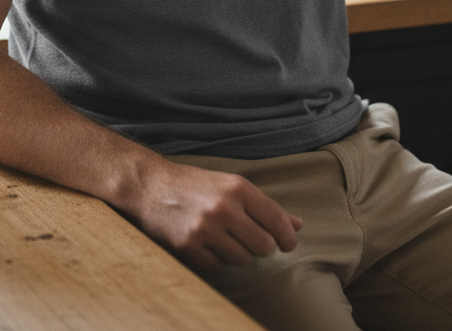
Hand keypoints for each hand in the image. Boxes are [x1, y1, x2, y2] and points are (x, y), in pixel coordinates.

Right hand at [131, 159, 301, 270]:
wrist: (153, 186)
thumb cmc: (197, 185)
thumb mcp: (232, 186)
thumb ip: (265, 206)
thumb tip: (298, 225)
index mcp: (238, 188)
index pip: (276, 220)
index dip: (287, 237)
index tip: (288, 243)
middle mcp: (224, 208)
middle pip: (264, 245)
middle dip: (263, 246)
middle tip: (254, 239)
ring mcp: (206, 229)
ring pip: (243, 259)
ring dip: (241, 253)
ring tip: (228, 238)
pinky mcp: (190, 247)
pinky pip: (220, 266)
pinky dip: (219, 259)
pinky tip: (211, 243)